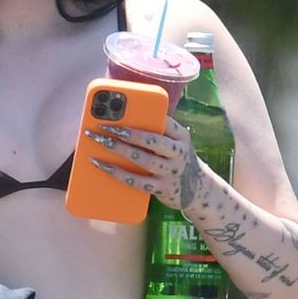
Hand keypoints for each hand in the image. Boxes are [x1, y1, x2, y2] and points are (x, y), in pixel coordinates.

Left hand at [84, 117, 205, 215]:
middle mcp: (179, 153)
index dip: (145, 114)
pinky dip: (118, 173)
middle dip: (128, 132)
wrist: (197, 190)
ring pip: (143, 160)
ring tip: (100, 142)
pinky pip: (137, 181)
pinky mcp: (162, 189)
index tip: (125, 109)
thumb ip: (156, 132)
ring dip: (119, 150)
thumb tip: (120, 121)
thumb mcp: (174, 143)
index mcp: (181, 136)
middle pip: (152, 140)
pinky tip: (102, 165)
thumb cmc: (174, 160)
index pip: (165, 121)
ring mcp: (171, 172)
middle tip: (105, 126)